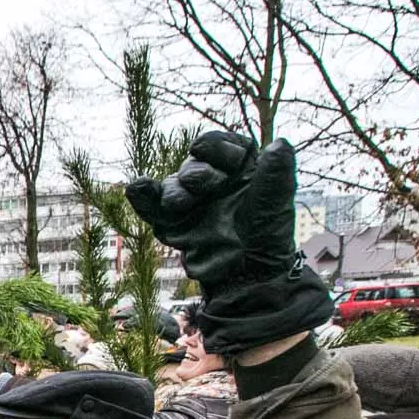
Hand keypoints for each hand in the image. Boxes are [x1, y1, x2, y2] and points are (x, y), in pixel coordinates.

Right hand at [125, 132, 296, 288]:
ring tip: (179, 202)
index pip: (223, 147)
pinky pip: (151, 207)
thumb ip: (276, 172)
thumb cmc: (267, 236)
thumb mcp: (277, 202)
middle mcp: (213, 184)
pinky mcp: (172, 224)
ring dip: (173, 190)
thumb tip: (280, 143)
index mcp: (239, 171)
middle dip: (195, 172)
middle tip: (197, 181)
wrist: (247, 275)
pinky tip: (137, 187)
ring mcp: (191, 204)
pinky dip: (142, 197)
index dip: (215, 146)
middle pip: (194, 165)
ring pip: (172, 187)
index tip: (205, 149)